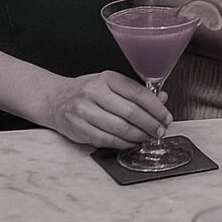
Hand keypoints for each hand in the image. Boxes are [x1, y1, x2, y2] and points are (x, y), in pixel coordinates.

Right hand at [41, 70, 170, 148]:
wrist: (55, 99)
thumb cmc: (87, 91)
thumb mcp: (111, 85)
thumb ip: (136, 92)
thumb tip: (162, 99)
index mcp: (107, 78)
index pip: (137, 93)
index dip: (156, 108)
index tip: (166, 117)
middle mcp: (94, 92)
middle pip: (130, 112)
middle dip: (150, 124)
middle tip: (160, 131)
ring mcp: (84, 110)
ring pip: (119, 128)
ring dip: (138, 136)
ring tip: (148, 138)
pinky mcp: (78, 127)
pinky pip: (106, 139)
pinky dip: (122, 144)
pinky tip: (131, 143)